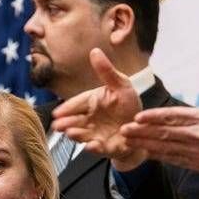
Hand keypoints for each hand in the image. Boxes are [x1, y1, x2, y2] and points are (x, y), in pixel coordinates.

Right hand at [51, 48, 145, 170]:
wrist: (141, 128)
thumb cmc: (128, 105)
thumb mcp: (121, 85)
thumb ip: (106, 71)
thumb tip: (94, 51)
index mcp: (91, 103)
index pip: (76, 104)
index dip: (66, 109)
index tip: (57, 113)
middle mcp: (90, 119)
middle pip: (75, 121)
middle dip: (66, 124)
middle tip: (57, 125)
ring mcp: (96, 134)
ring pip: (82, 135)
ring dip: (76, 135)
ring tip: (71, 133)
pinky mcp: (105, 147)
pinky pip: (98, 148)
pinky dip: (94, 148)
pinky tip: (91, 145)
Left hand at [122, 70, 198, 195]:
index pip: (173, 116)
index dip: (154, 117)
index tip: (138, 116)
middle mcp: (195, 134)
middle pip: (163, 132)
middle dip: (141, 131)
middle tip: (123, 129)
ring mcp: (193, 150)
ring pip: (163, 146)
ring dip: (143, 143)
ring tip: (126, 141)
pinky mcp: (194, 163)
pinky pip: (171, 159)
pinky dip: (156, 156)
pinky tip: (142, 153)